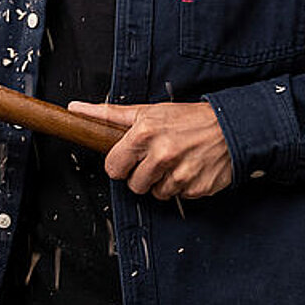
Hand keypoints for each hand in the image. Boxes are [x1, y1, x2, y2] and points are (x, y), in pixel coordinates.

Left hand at [68, 101, 233, 200]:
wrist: (230, 126)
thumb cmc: (185, 118)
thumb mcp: (147, 111)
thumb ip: (108, 114)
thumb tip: (75, 108)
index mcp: (144, 134)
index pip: (113, 168)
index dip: (120, 164)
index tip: (130, 158)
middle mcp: (162, 154)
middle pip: (134, 186)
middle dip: (141, 175)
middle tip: (155, 159)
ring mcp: (181, 174)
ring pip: (156, 193)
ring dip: (162, 182)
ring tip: (174, 162)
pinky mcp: (197, 188)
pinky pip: (178, 197)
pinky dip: (181, 186)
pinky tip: (189, 168)